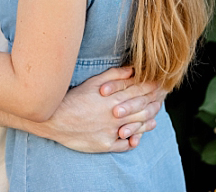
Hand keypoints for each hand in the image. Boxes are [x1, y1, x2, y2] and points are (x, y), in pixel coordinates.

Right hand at [36, 67, 163, 152]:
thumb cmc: (74, 98)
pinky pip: (124, 145)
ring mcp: (111, 131)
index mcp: (114, 98)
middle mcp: (115, 115)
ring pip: (136, 127)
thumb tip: (133, 70)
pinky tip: (137, 138)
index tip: (158, 85)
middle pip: (142, 109)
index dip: (151, 88)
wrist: (55, 119)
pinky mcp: (104, 144)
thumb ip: (115, 75)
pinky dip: (132, 141)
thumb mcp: (94, 82)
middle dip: (153, 104)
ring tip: (153, 119)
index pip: (139, 92)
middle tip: (160, 101)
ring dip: (147, 122)